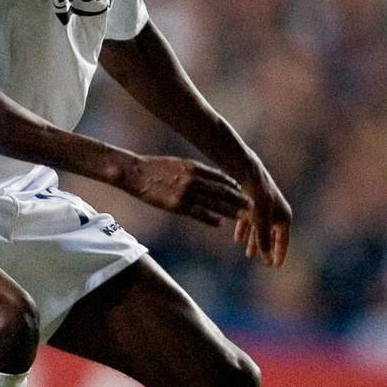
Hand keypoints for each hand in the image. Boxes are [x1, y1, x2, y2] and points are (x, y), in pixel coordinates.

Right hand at [120, 154, 248, 226]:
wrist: (134, 173)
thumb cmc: (155, 168)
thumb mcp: (177, 164)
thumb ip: (194, 171)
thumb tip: (209, 178)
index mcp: (193, 166)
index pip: (220, 176)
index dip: (234, 184)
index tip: (245, 190)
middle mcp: (192, 179)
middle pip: (222, 190)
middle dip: (238, 198)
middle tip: (253, 204)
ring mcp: (185, 192)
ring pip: (214, 203)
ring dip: (230, 210)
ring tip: (243, 216)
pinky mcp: (176, 205)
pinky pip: (198, 213)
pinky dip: (211, 218)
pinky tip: (220, 223)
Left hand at [232, 167, 291, 266]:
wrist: (248, 175)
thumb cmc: (258, 199)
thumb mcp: (261, 223)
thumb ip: (263, 241)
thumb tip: (266, 258)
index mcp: (284, 218)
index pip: (284, 241)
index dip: (279, 254)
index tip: (276, 266)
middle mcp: (277, 212)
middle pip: (272, 236)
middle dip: (266, 249)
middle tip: (264, 262)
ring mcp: (265, 207)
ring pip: (260, 229)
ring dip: (254, 241)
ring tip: (248, 254)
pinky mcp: (254, 202)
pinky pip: (251, 220)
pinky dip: (245, 229)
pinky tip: (238, 239)